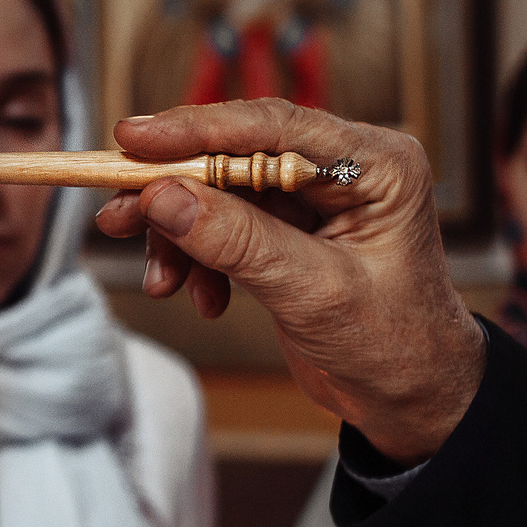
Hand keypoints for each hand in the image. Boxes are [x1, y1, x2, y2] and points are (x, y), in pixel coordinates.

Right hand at [94, 101, 485, 462]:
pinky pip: (222, 225)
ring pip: (219, 192)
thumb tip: (165, 197)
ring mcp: (313, 198)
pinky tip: (199, 296)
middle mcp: (345, 167)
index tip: (133, 140)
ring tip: (159, 280)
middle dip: (174, 189)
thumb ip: (240, 243)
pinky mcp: (287, 228)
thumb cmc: (394, 346)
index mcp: (376, 163)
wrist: (409, 400)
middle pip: (236, 155)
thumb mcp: (315, 295)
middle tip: (117, 211)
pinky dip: (197, 258)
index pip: (274, 126)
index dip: (198, 129)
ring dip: (179, 234)